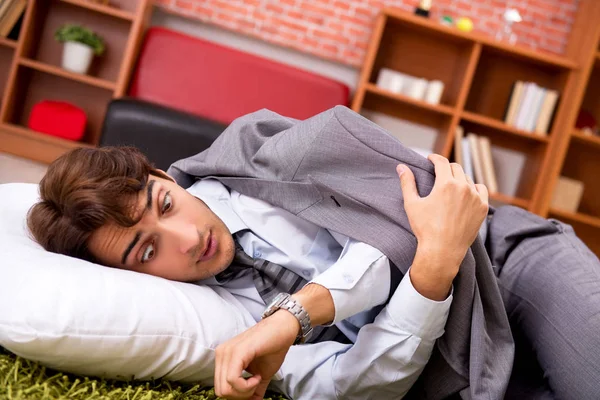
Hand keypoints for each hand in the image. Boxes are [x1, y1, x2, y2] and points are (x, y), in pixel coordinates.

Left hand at [214, 309, 298, 398]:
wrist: (283, 328)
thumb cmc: (273, 347)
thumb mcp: (261, 374)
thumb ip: (253, 390)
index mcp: (223, 358)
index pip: (221, 388)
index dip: (239, 395)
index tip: (254, 387)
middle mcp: (221, 354)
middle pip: (221, 392)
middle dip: (241, 395)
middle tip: (256, 385)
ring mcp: (227, 352)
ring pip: (225, 389)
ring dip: (245, 391)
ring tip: (257, 379)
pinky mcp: (236, 352)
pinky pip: (233, 380)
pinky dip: (247, 385)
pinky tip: (258, 376)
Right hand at [397, 154, 488, 298]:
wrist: (442, 251)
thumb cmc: (425, 229)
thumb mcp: (412, 204)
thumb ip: (407, 183)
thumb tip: (401, 167)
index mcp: (446, 184)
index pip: (442, 162)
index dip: (435, 158)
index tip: (431, 159)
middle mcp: (463, 187)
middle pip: (456, 168)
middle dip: (446, 168)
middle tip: (439, 172)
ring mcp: (476, 197)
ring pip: (468, 179)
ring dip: (459, 178)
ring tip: (451, 185)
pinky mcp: (483, 208)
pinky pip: (481, 190)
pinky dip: (474, 188)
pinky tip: (466, 193)